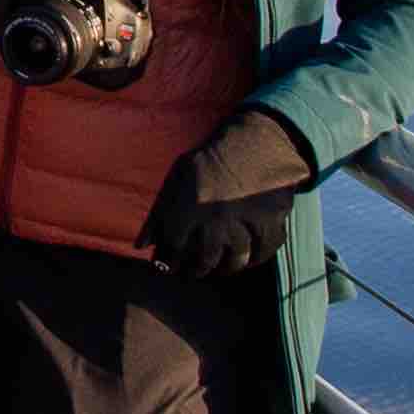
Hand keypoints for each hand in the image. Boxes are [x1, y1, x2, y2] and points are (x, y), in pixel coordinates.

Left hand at [143, 109, 319, 279]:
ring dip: (226, 269)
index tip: (170, 267)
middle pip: (205, 258)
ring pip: (236, 259)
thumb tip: (141, 247)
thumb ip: (158, 214)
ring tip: (219, 269)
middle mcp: (217, 214)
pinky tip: (248, 258)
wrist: (255, 140)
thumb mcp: (178, 178)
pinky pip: (264, 250)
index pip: (175, 246)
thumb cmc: (210, 160)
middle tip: (194, 273)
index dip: (169, 261)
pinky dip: (257, 258)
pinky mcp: (272, 218)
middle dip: (197, 270)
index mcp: (190, 203)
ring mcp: (246, 218)